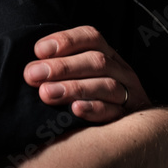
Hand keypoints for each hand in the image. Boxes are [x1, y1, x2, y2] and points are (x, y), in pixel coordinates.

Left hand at [24, 24, 151, 121]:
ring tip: (46, 93)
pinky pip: (114, 112)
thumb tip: (30, 68)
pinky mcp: (128, 117)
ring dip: (74, 87)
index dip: (66, 40)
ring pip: (106, 85)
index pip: (91, 37)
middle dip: (63, 67)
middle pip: (96, 61)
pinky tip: (75, 110)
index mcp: (108, 54)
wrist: (138, 129)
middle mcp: (120, 70)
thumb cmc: (94, 95)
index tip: (39, 50)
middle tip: (33, 75)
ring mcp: (128, 93)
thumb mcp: (82, 74)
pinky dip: (94, 109)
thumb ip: (60, 67)